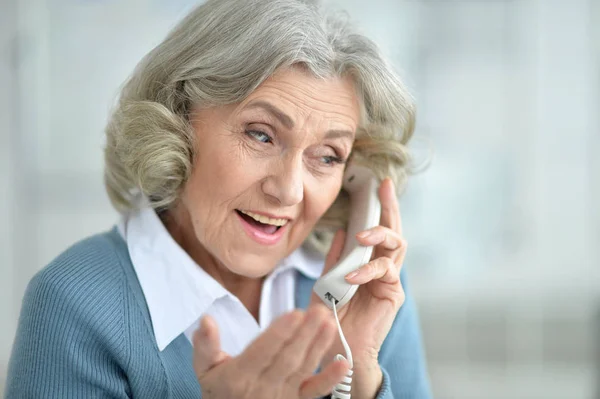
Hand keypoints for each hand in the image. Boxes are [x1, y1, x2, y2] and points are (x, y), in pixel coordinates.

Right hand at [193, 305, 350, 398]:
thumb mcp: (205, 370)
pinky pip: (314, 392)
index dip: (280, 333)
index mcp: (239, 377)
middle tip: (319, 310)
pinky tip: (343, 362)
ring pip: (303, 370)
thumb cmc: (219, 391)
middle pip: (287, 359)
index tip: (295, 313)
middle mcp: (262, 388)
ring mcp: (281, 397)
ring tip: (329, 322)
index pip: (262, 352)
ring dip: (318, 346)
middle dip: (305, 334)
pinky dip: (330, 379)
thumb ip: (205, 345)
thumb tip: (206, 320)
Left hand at [310, 177, 406, 398]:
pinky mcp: (393, 294)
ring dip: (379, 235)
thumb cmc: (331, 316)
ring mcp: (390, 279)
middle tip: (384, 189)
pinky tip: (353, 275)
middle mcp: (382, 267)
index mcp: (368, 260)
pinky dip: (369, 269)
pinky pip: (386, 272)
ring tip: (361, 236)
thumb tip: (340, 232)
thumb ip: (335, 258)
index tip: (378, 184)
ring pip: (395, 246)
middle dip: (390, 207)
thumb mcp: (326, 281)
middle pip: (393, 230)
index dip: (380, 206)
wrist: (336, 346)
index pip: (377, 229)